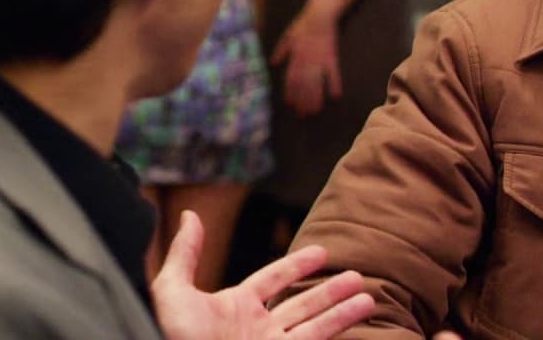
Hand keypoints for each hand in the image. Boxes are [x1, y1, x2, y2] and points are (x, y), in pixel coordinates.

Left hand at [153, 210, 373, 339]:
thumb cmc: (174, 337)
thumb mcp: (173, 292)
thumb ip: (185, 255)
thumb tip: (190, 215)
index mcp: (234, 307)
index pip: (273, 279)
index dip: (297, 264)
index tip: (323, 252)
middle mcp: (257, 329)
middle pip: (302, 304)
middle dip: (330, 290)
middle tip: (358, 276)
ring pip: (316, 326)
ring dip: (342, 312)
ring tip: (368, 297)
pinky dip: (340, 331)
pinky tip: (361, 320)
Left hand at [270, 10, 342, 117]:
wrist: (320, 15)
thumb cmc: (302, 25)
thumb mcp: (287, 37)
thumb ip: (280, 51)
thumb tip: (273, 63)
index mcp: (294, 58)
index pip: (291, 79)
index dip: (290, 93)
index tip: (290, 105)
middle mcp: (306, 62)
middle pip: (304, 86)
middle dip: (303, 101)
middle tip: (303, 115)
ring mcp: (320, 61)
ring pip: (317, 84)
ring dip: (316, 98)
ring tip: (316, 111)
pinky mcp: (332, 58)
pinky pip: (334, 74)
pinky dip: (334, 85)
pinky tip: (335, 97)